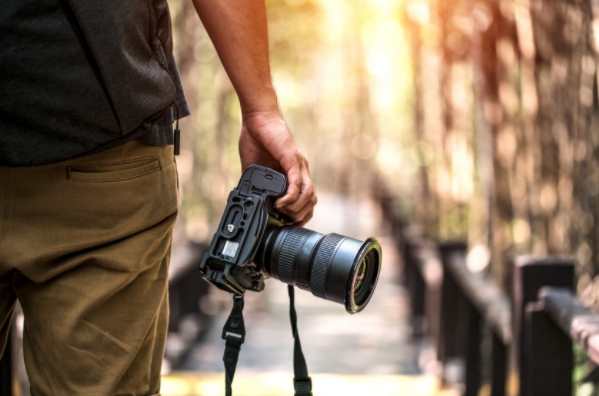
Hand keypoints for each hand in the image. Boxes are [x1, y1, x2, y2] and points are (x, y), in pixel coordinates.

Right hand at [239, 111, 316, 225]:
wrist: (257, 117)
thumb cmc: (257, 137)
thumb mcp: (254, 167)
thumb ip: (255, 183)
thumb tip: (247, 198)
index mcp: (294, 173)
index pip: (306, 200)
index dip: (299, 215)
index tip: (287, 224)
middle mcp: (300, 170)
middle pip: (312, 201)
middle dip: (300, 216)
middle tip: (285, 222)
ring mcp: (298, 165)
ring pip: (309, 195)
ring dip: (296, 209)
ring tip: (281, 213)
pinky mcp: (292, 160)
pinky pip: (297, 183)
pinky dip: (290, 197)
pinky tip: (280, 203)